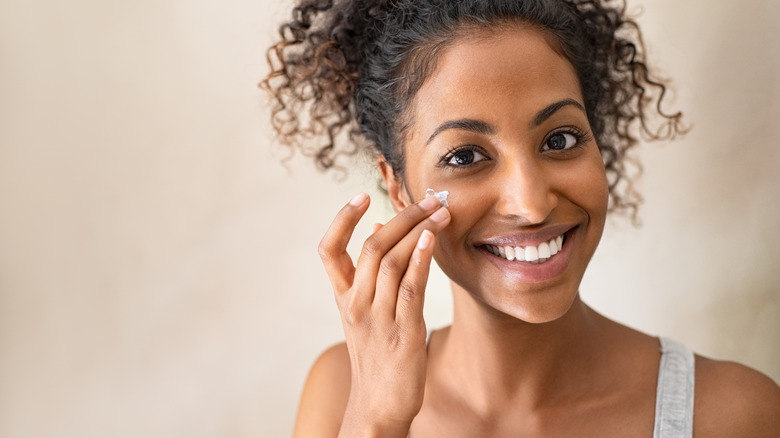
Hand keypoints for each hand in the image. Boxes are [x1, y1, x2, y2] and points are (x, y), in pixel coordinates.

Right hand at [318, 192, 450, 435]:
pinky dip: (420, 259)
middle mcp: (356, 304)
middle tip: (429, 199)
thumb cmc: (375, 354)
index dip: (342, 220)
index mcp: (343, 297)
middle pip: (372, 248)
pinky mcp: (404, 332)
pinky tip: (432, 239)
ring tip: (440, 212)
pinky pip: (411, 288)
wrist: (378, 404)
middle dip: (402, 217)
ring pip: (393, 262)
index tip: (361, 197)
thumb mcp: (363, 313)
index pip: (328, 250)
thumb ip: (369, 274)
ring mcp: (378, 318)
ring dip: (419, 231)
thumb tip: (377, 230)